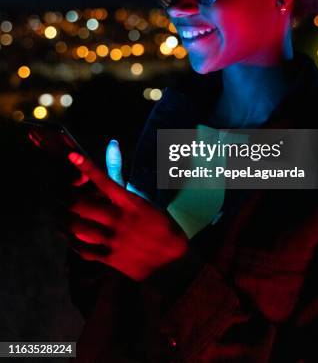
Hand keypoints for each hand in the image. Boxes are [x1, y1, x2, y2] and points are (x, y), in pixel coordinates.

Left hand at [64, 148, 187, 280]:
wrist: (172, 260)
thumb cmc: (159, 225)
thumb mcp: (142, 199)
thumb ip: (120, 176)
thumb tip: (112, 145)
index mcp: (130, 202)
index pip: (105, 180)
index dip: (86, 167)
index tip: (72, 156)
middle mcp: (120, 219)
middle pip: (81, 205)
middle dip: (64, 200)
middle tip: (56, 197)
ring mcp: (113, 239)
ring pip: (77, 228)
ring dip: (63, 221)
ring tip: (58, 217)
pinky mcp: (110, 258)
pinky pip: (83, 250)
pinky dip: (72, 242)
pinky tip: (70, 237)